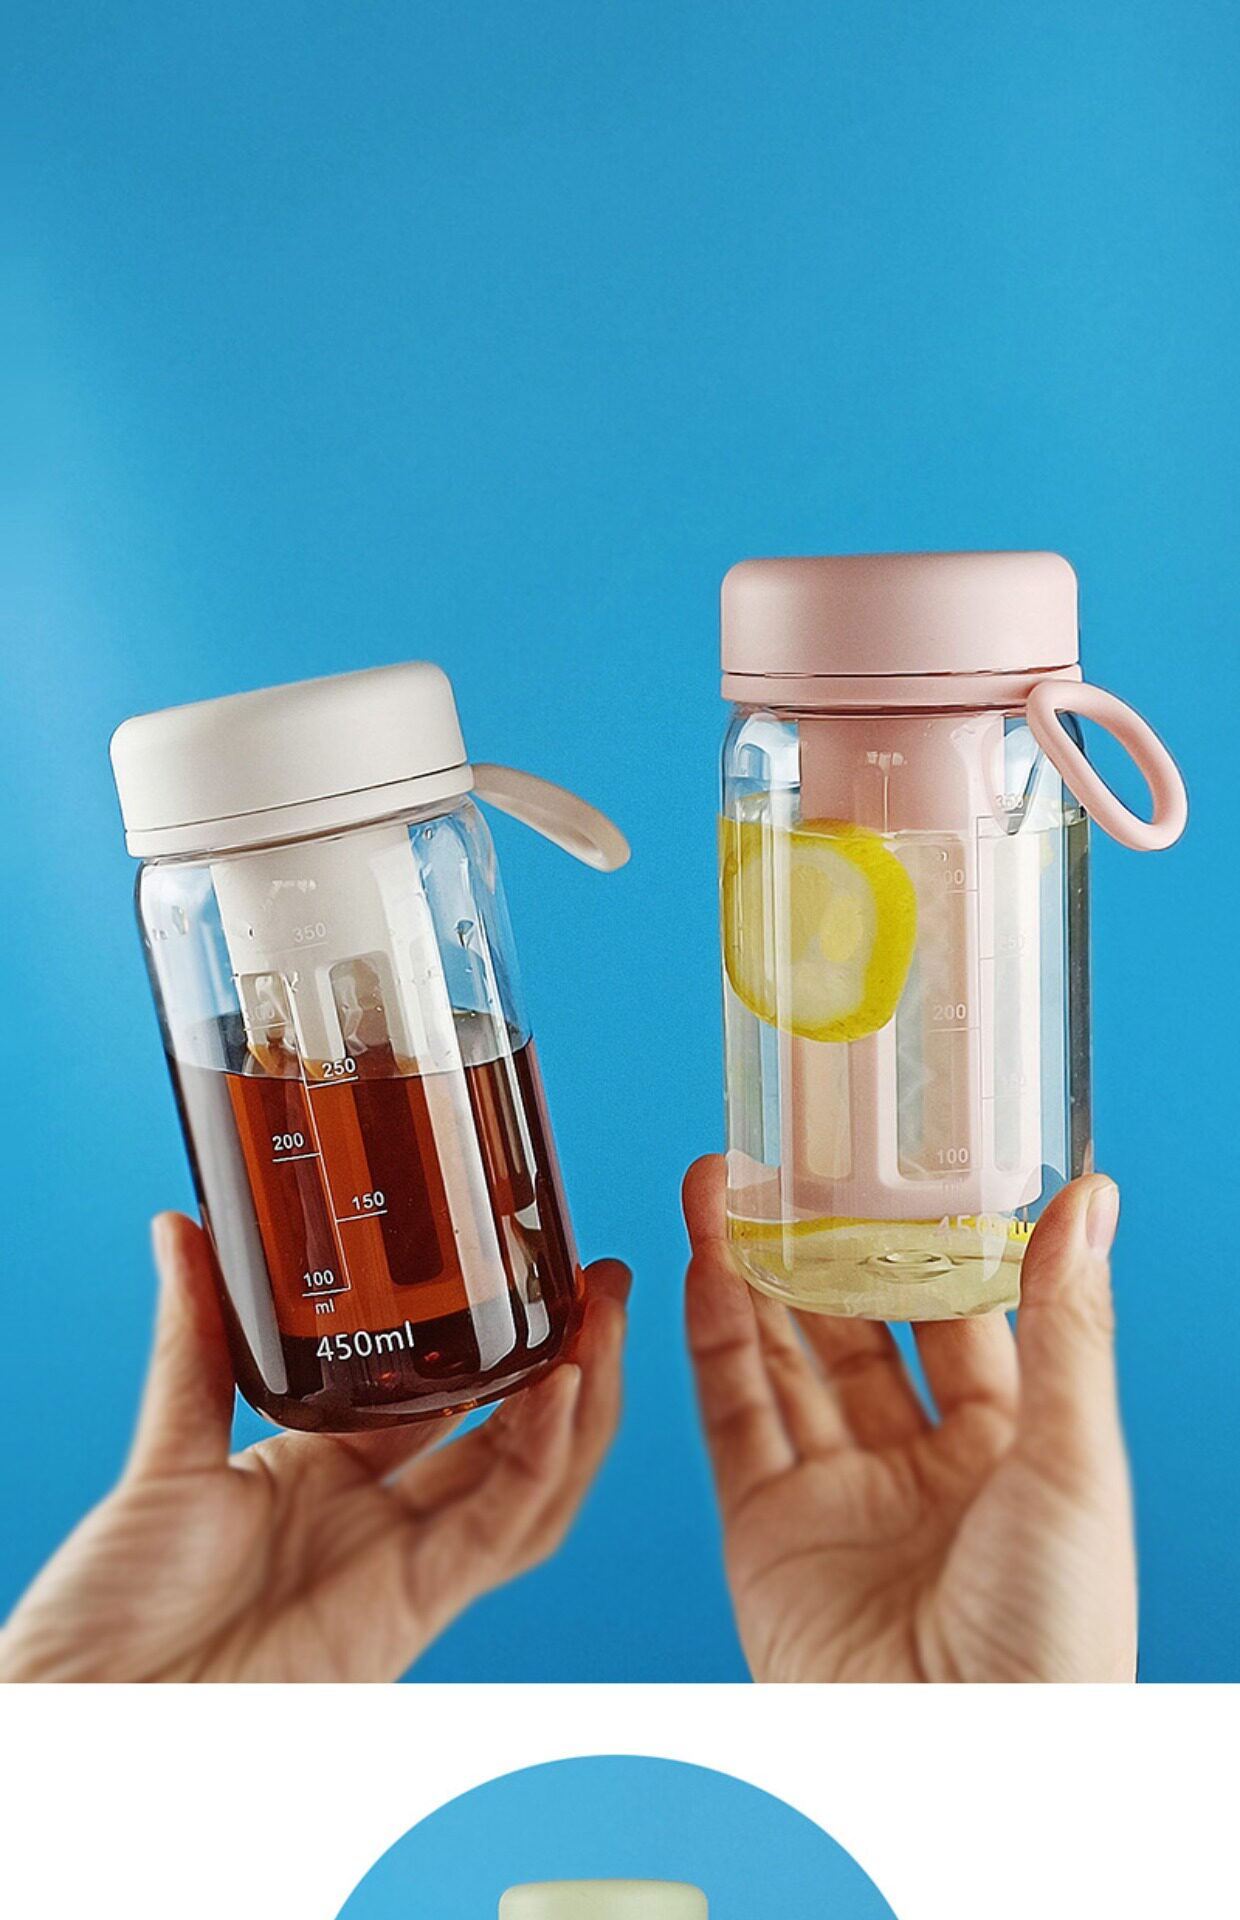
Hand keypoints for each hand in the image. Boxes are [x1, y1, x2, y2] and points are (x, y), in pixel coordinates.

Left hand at [0, 1216, 628, 1681]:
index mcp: (323, 1479)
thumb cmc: (111, 1608)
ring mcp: (398, 1568)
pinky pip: (491, 1531)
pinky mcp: (407, 1609)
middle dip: (569, 1363)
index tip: (532, 1269)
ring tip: (605, 1321)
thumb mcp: (167, 1451)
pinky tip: (561, 1392)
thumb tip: (182, 1230)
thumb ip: (192, 1342)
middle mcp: (376, 1523)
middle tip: (604, 1285)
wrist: (85, 1704)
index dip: (495, 1339)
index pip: (440, 1399)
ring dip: (579, 1405)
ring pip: (528, 1485)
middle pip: (510, 1439)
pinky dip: (536, 1463)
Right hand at [683, 1158, 1135, 1682]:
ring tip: (727, 1183)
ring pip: (783, 1357)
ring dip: (753, 1270)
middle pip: (857, 1327)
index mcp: (1008, 1449)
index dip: (922, 1237)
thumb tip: (1091, 1198)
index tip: (894, 1158)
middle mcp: (918, 1465)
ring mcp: (837, 1493)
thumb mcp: (1075, 1461)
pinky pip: (734, 1415)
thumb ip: (1067, 1325)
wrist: (962, 1768)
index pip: (958, 1316)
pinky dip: (714, 1337)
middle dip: (823, 1243)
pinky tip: (705, 1265)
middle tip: (791, 1156)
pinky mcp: (766, 1528)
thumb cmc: (1056, 1639)